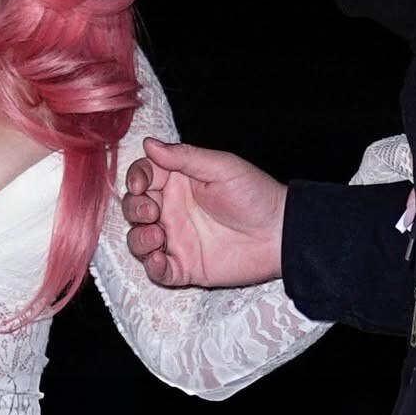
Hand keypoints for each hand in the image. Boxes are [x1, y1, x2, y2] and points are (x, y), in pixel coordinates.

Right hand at [122, 137, 286, 287]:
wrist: (281, 234)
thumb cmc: (255, 195)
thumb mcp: (221, 167)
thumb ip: (184, 156)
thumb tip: (148, 143)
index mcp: (178, 183)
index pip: (143, 177)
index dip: (135, 179)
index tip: (140, 185)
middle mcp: (172, 211)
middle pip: (134, 208)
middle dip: (134, 210)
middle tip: (152, 212)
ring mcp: (176, 240)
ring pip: (138, 240)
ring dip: (138, 238)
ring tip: (156, 236)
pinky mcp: (184, 266)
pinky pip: (158, 270)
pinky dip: (151, 266)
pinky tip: (159, 259)